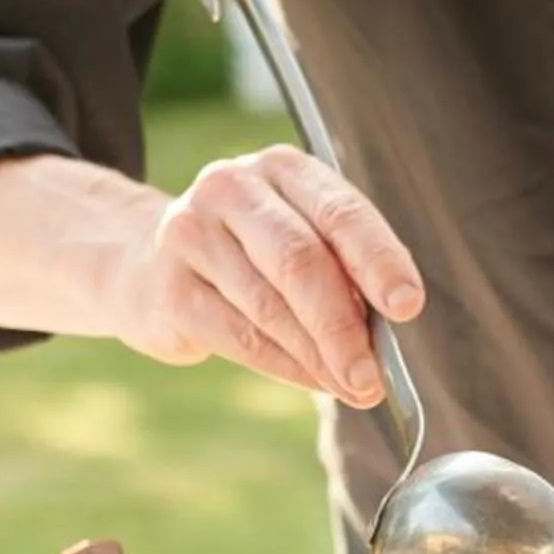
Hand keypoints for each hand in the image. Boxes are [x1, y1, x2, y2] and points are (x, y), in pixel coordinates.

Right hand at [104, 146, 424, 405]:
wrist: (146, 262)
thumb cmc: (251, 253)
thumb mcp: (299, 237)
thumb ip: (342, 269)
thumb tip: (387, 330)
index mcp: (282, 168)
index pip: (340, 211)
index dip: (378, 260)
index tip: (407, 305)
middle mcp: (232, 188)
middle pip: (301, 261)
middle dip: (344, 326)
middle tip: (373, 375)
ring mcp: (191, 235)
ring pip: (270, 307)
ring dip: (319, 357)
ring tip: (352, 385)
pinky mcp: (168, 287)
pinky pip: (240, 337)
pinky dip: (286, 367)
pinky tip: (313, 381)